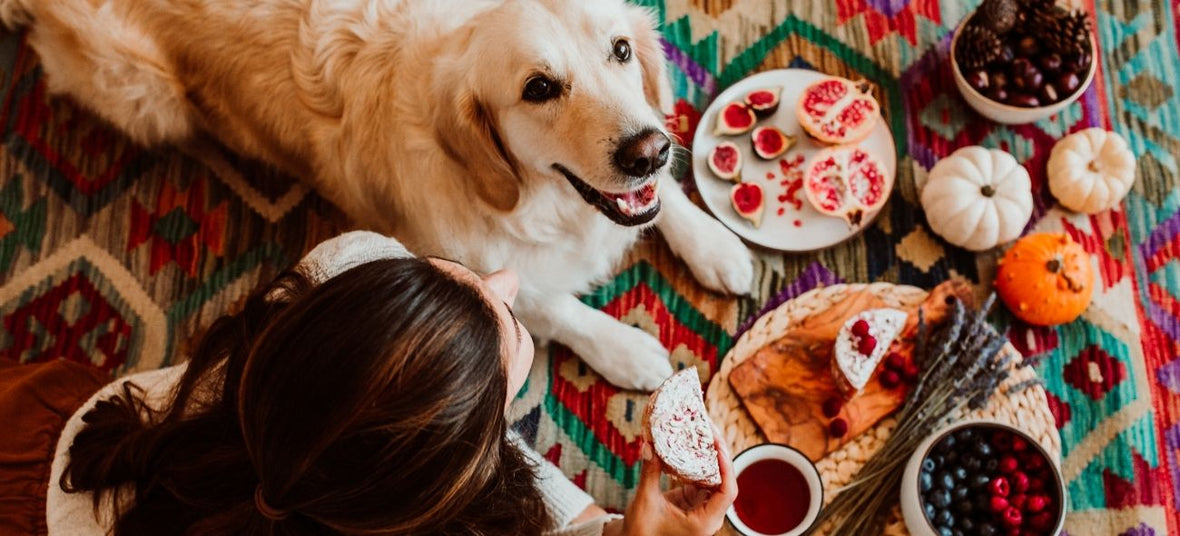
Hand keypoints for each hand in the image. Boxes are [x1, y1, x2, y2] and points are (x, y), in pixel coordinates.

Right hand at [611, 432, 737, 535]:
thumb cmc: (641, 531)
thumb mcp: (646, 501)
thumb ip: (650, 473)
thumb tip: (649, 445)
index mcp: (704, 522)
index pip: (727, 492)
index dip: (727, 468)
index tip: (718, 445)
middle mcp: (708, 515)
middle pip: (724, 481)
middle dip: (719, 454)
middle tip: (709, 429)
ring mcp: (702, 507)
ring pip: (714, 477)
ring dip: (709, 454)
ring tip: (702, 431)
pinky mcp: (693, 500)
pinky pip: (701, 477)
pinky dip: (698, 461)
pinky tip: (692, 444)